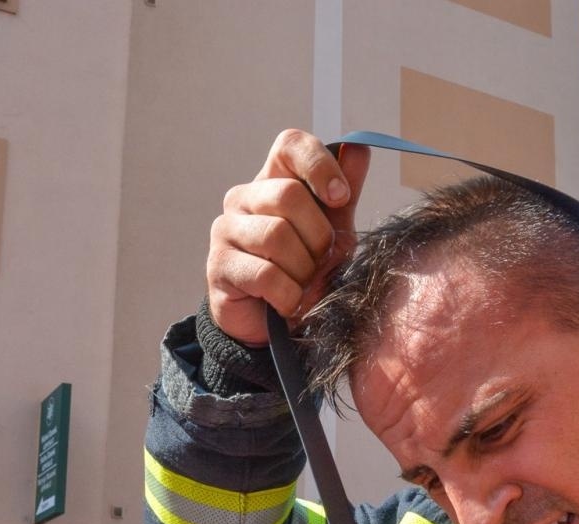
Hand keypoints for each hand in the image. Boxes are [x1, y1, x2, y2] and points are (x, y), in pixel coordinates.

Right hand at [207, 130, 371, 345]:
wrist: (276, 323)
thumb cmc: (303, 271)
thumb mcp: (333, 231)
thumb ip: (344, 192)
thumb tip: (359, 148)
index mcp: (273, 180)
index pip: (289, 145)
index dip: (319, 165)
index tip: (341, 198)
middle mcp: (244, 198)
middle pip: (288, 194)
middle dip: (317, 235)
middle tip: (319, 260)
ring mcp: (226, 230)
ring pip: (276, 235)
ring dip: (302, 269)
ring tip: (302, 284)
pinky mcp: (219, 266)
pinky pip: (265, 274)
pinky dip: (287, 294)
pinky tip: (287, 302)